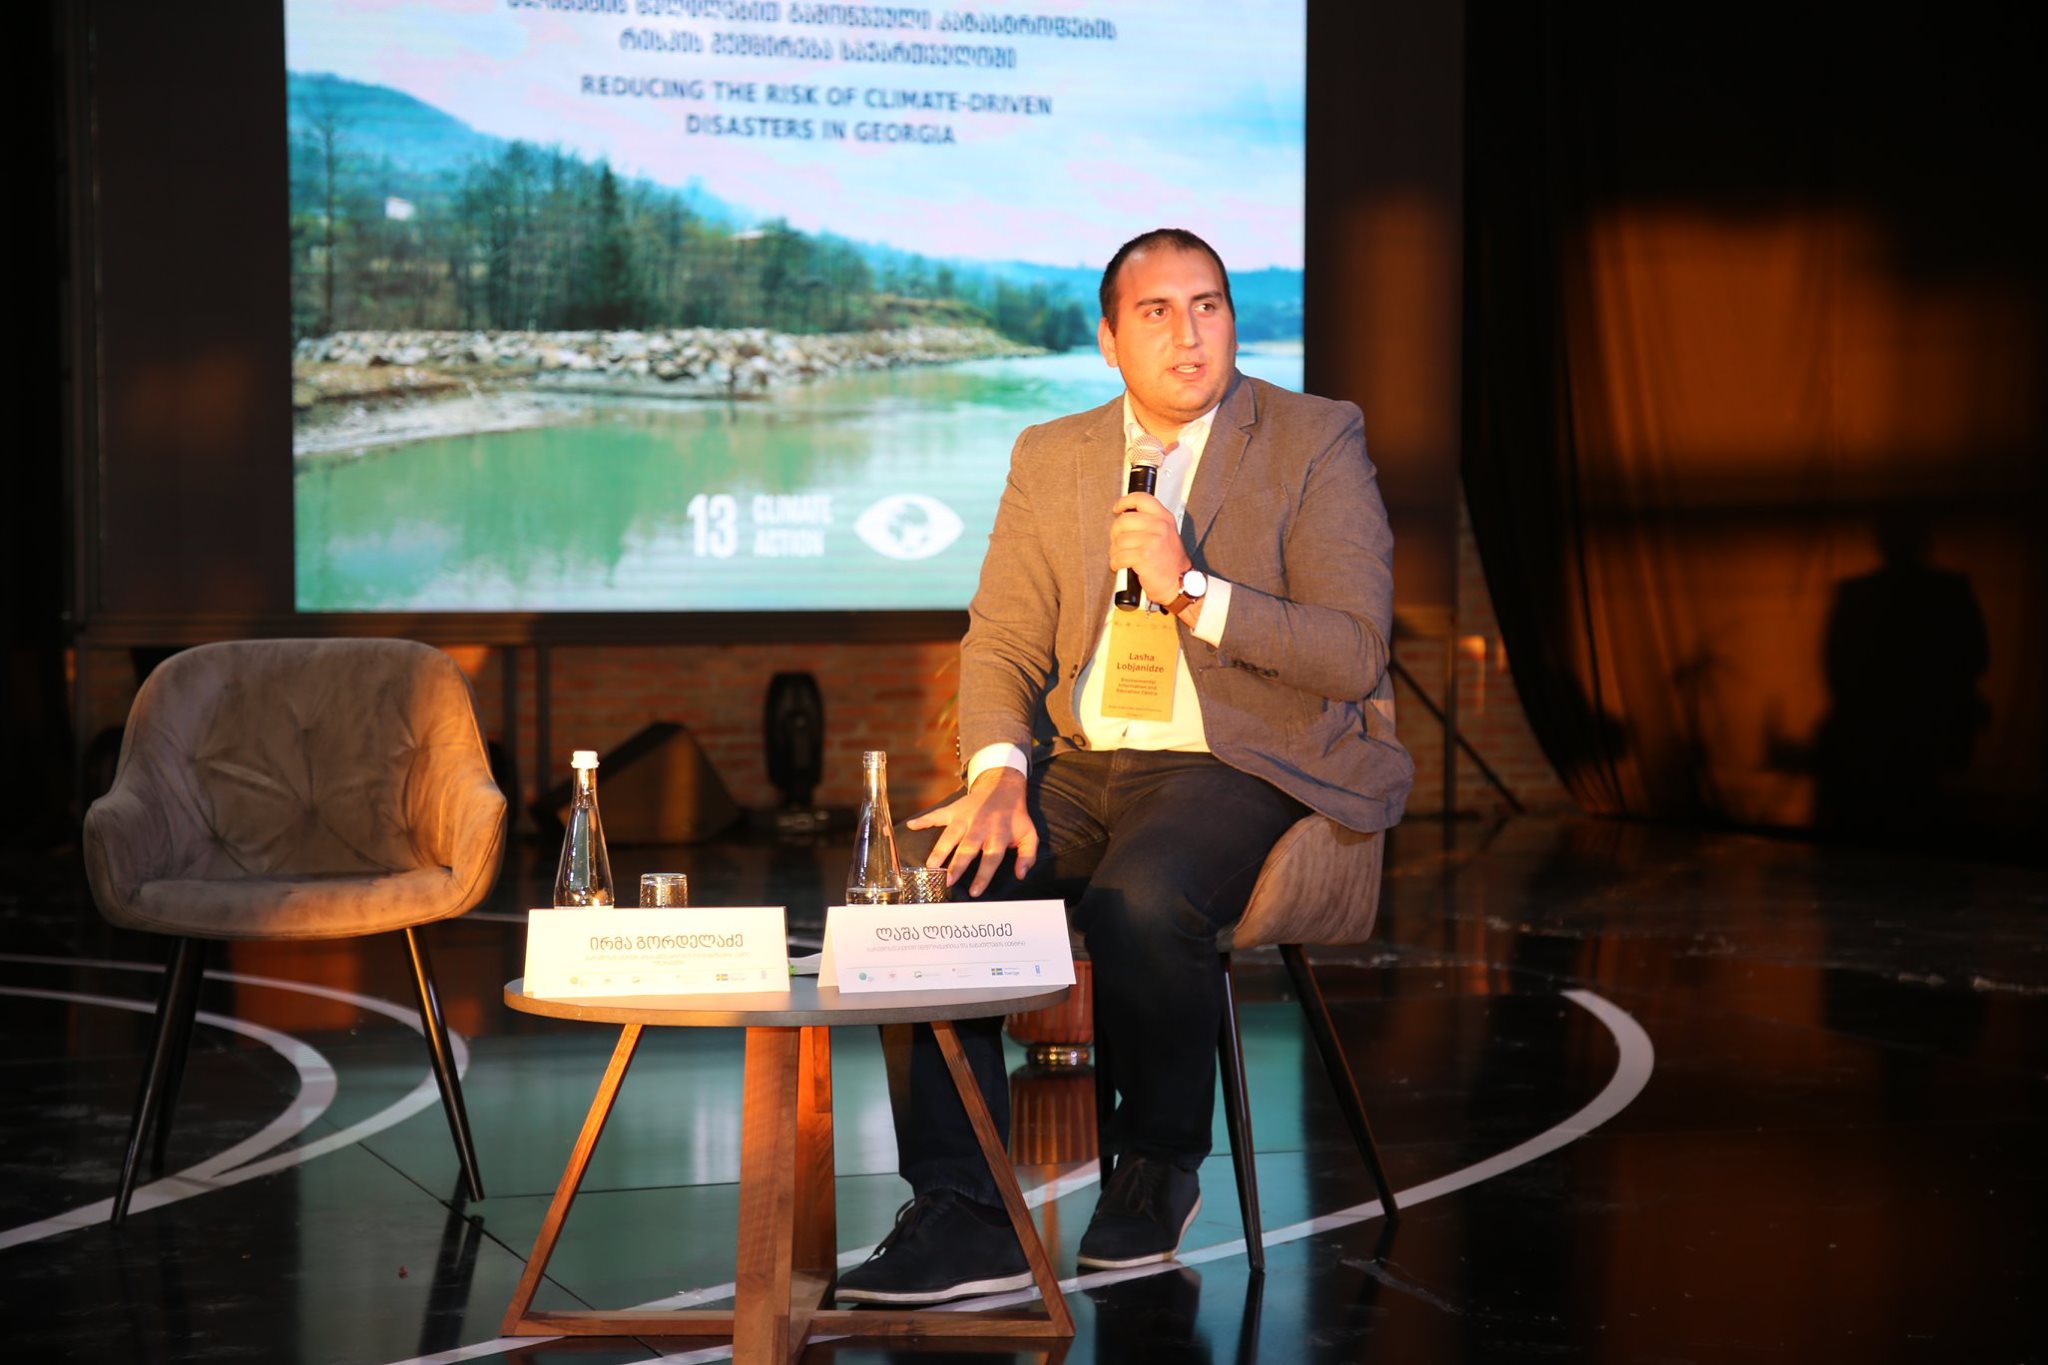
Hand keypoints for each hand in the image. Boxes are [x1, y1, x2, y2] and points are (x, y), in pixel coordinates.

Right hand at [905, 767, 1038, 897]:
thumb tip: (1021, 875)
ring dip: (939, 850)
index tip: (974, 891)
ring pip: (950, 835)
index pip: (991, 858)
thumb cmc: (1015, 817)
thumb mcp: (1029, 834)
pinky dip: (923, 820)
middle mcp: (980, 826)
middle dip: (957, 865)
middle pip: (967, 848)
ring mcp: (965, 817)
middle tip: (947, 881)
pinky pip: (937, 815)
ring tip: (930, 866)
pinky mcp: (954, 810)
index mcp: (999, 834)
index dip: (983, 875)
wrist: (1003, 787)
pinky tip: (911, 826)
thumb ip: (1027, 856)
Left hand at [1109, 490, 1190, 604]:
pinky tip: (1120, 565)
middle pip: (1123, 521)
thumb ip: (1149, 522)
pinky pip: (1119, 556)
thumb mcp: (1165, 533)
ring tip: (1120, 557)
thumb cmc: (1169, 561)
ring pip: (1119, 540)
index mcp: (1164, 517)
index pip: (1141, 499)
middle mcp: (1159, 526)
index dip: (1125, 501)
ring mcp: (1152, 540)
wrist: (1179, 583)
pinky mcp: (1144, 556)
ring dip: (1114, 552)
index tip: (1117, 509)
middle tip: (1118, 543)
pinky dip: (1115, 563)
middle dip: (1115, 534)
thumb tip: (1124, 516)